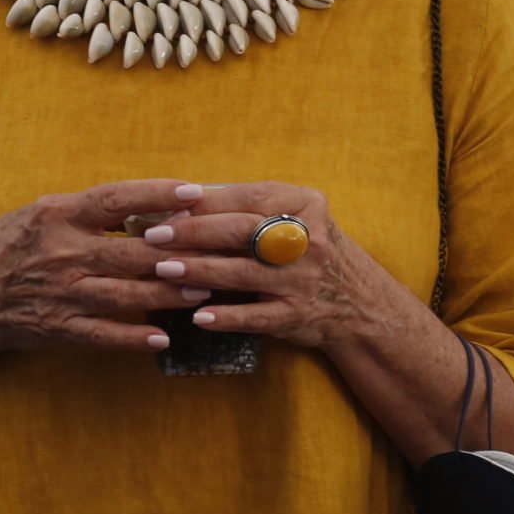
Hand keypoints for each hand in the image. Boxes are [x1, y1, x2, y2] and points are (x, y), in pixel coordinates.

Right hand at [0, 178, 210, 355]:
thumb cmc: (5, 247)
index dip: (157, 193)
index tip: (194, 190)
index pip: (116, 198)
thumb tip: (142, 202)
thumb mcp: (38, 213)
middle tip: (217, 251)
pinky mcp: (59, 327)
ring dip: (168, 295)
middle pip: (132, 250)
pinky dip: (134, 338)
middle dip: (178, 252)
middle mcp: (63, 252)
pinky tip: (164, 338)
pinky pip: (103, 334)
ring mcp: (62, 292)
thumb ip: (85, 210)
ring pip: (126, 294)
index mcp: (59, 215)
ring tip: (203, 293)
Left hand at [140, 182, 407, 353]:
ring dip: (200, 270)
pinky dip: (226, 317)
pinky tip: (196, 316)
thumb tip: (183, 200)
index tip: (167, 205)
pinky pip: (256, 316)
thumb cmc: (308, 250)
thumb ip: (247, 206)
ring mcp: (304, 280)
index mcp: (304, 205)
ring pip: (244, 273)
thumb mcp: (293, 217)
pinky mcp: (298, 315)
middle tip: (155, 236)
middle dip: (194, 233)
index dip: (205, 202)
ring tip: (163, 269)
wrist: (358, 302)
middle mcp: (307, 240)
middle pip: (243, 231)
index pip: (248, 197)